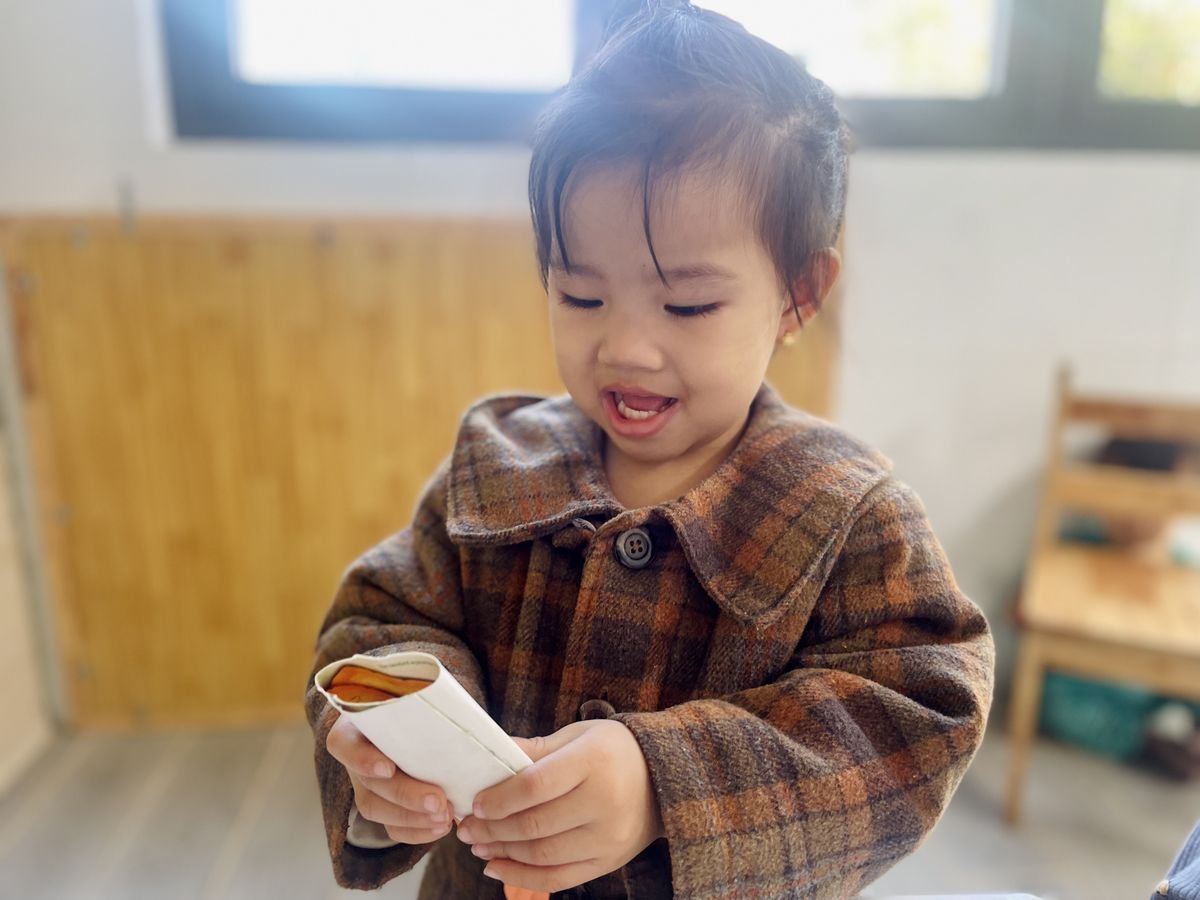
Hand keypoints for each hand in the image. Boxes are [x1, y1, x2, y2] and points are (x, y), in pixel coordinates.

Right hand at [325, 713, 452, 843]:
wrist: (411, 718)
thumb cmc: (413, 702)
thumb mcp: (410, 695)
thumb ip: (423, 703)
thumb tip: (457, 713)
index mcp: (355, 726)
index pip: (344, 744)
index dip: (362, 759)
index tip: (388, 768)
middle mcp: (355, 758)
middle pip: (369, 783)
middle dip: (405, 796)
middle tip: (439, 801)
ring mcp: (364, 784)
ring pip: (376, 809)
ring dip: (412, 819)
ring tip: (444, 817)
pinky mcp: (379, 805)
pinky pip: (389, 827)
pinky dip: (415, 832)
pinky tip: (438, 828)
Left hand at [454, 719, 664, 892]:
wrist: (663, 778)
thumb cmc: (612, 751)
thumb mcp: (577, 736)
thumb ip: (534, 749)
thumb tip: (487, 756)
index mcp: (593, 761)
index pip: (536, 785)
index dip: (500, 798)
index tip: (475, 803)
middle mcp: (604, 802)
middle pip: (535, 824)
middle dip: (493, 829)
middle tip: (466, 828)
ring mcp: (608, 837)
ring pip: (543, 855)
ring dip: (503, 853)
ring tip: (479, 845)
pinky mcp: (608, 861)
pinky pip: (559, 878)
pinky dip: (523, 878)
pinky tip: (498, 868)